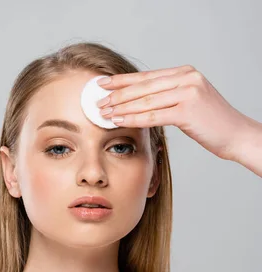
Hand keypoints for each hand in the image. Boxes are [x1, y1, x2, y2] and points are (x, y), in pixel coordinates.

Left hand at [96, 65, 253, 161]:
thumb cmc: (210, 122)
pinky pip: (153, 115)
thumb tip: (135, 99)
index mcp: (185, 73)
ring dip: (121, 107)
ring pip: (145, 100)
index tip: (102, 84)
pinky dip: (133, 117)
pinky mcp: (187, 110)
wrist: (236, 135)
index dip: (122, 80)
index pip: (146, 76)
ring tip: (103, 113)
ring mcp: (188, 93)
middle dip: (117, 95)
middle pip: (143, 87)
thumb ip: (166, 95)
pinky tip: (118, 120)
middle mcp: (187, 78)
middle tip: (97, 101)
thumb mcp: (188, 100)